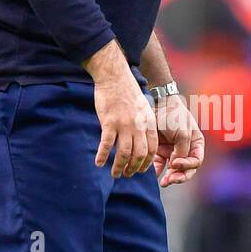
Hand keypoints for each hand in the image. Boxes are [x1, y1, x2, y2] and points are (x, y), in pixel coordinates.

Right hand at [87, 41, 157, 177]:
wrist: (115, 77)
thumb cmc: (127, 92)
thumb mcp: (144, 108)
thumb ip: (144, 124)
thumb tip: (142, 140)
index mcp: (149, 123)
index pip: (152, 149)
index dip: (146, 163)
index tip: (140, 169)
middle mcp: (138, 126)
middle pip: (139, 155)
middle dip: (134, 168)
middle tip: (127, 174)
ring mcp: (124, 125)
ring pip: (124, 153)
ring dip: (119, 167)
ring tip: (115, 174)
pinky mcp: (109, 122)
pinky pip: (106, 144)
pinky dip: (102, 156)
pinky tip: (98, 163)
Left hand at [152, 94, 204, 186]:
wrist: (156, 105)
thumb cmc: (173, 116)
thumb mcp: (182, 133)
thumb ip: (182, 150)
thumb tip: (174, 166)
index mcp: (196, 144)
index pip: (196, 161)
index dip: (187, 166)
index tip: (174, 163)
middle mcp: (186, 150)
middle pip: (186, 169)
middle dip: (179, 177)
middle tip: (170, 181)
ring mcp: (173, 152)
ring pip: (173, 170)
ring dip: (169, 178)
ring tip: (164, 182)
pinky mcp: (160, 152)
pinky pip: (159, 166)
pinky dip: (157, 172)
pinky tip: (153, 175)